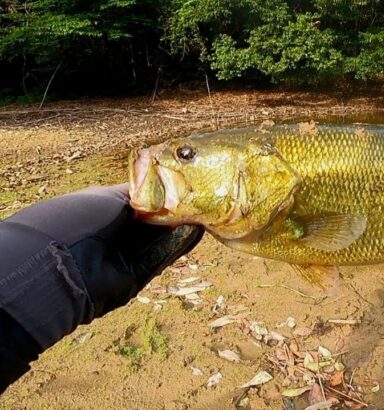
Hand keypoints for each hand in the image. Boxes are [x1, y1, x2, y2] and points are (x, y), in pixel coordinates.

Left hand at [4, 184, 203, 317]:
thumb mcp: (109, 197)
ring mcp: (124, 255)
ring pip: (159, 240)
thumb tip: (164, 188)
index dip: (161, 194)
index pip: (139, 201)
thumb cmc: (76, 219)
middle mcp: (114, 233)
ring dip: (181, 228)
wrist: (59, 266)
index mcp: (102, 209)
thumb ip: (140, 193)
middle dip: (175, 211)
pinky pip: (160, 257)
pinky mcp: (135, 275)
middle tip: (201, 200)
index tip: (184, 185)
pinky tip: (195, 232)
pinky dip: (177, 245)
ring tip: (204, 214)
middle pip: (152, 222)